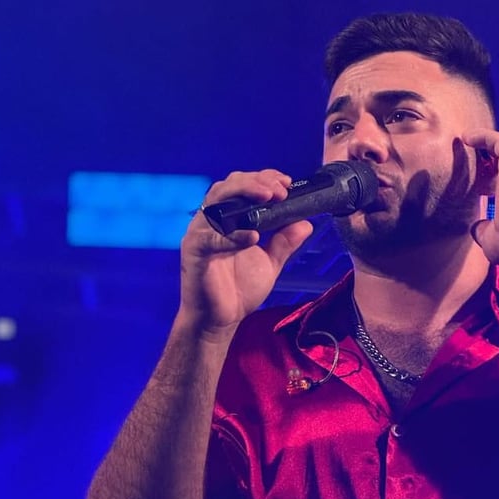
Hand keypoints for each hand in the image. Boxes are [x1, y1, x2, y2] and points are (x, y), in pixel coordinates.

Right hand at [178, 169, 312, 339]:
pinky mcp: (193, 252)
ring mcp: (200, 234)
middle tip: (279, 189)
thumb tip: (306, 223)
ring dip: (243, 194)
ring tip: (268, 197)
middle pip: (229, 185)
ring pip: (216, 200)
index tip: (286, 182)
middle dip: (256, 181)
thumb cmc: (239, 289)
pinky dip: (231, 235)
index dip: (264, 178)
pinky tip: (252, 237)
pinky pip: (209, 238)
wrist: (219, 320)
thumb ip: (285, 242)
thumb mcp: (269, 263)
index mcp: (228, 218)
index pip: (244, 185)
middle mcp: (212, 220)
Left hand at [463, 129, 498, 267]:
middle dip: (490, 157)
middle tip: (472, 156)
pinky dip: (483, 136)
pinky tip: (467, 137)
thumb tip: (475, 227)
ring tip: (467, 138)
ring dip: (486, 141)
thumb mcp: (491, 238)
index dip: (492, 180)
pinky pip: (498, 141)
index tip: (477, 184)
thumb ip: (483, 230)